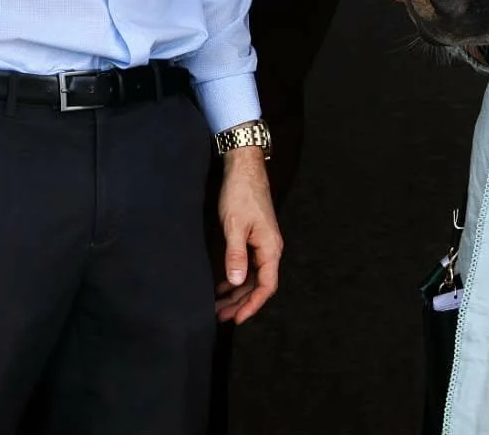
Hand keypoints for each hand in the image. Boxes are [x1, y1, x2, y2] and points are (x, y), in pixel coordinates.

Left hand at [215, 147, 281, 323]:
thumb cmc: (241, 194)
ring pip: (252, 277)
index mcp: (270, 248)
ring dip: (237, 293)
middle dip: (241, 303)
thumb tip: (237, 282)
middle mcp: (269, 249)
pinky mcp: (253, 239)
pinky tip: (221, 286)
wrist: (244, 168)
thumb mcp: (235, 225)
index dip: (253, 305)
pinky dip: (235, 279)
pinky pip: (247, 266)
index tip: (237, 319)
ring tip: (218, 307)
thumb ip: (236, 255)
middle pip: (259, 285)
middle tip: (221, 317)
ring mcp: (261, 244)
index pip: (266, 286)